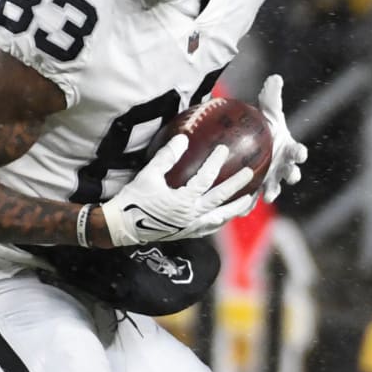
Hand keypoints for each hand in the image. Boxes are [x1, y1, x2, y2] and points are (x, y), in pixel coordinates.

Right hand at [100, 137, 254, 246]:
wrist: (121, 227)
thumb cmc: (133, 199)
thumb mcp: (148, 175)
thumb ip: (166, 157)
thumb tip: (183, 138)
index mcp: (182, 200)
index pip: (205, 179)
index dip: (215, 162)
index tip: (224, 149)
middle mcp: (190, 215)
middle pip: (220, 199)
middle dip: (237, 186)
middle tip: (250, 173)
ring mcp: (190, 227)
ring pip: (219, 218)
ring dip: (235, 208)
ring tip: (248, 200)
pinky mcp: (185, 233)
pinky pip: (209, 228)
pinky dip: (220, 221)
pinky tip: (224, 217)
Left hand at [258, 74, 307, 202]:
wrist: (255, 140)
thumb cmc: (265, 125)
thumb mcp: (268, 110)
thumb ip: (271, 96)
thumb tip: (274, 78)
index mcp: (289, 148)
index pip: (298, 152)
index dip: (300, 153)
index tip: (300, 153)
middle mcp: (284, 166)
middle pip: (291, 172)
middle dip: (292, 175)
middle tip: (290, 176)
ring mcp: (272, 178)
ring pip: (275, 187)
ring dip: (273, 191)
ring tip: (268, 196)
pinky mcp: (259, 186)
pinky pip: (255, 196)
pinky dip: (250, 203)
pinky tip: (242, 210)